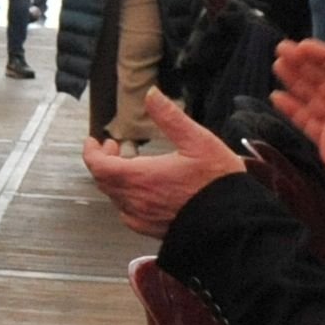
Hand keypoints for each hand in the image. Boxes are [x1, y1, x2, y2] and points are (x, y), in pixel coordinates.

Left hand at [76, 92, 243, 237]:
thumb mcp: (197, 140)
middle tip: (114, 148)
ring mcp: (142, 218)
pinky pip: (127, 213)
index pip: (98, 166)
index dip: (91, 152)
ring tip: (131, 164)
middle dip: (104, 161)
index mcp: (141, 177)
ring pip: (115, 197)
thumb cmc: (218, 182)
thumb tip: (151, 94)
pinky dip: (126, 197)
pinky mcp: (151, 230)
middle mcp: (136, 200)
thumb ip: (169, 117)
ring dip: (116, 178)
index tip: (95, 142)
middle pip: (103, 181)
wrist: (234, 223)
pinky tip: (143, 189)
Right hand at [270, 40, 324, 211]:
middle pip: (323, 79)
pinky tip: (277, 97)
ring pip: (311, 97)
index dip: (324, 57)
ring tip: (277, 66)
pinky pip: (306, 121)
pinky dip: (291, 109)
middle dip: (303, 64)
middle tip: (281, 49)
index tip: (303, 46)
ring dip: (294, 82)